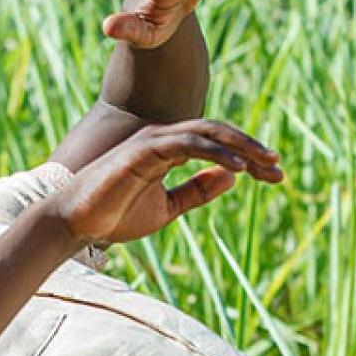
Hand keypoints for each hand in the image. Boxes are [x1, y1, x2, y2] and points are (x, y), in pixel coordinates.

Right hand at [48, 119, 281, 244]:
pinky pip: (187, 144)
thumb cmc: (115, 215)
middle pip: (217, 132)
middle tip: (279, 166)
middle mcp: (163, 138)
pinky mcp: (144, 150)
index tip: (275, 175)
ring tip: (266, 163)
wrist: (77, 223)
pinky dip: (216, 153)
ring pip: (206, 132)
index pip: (217, 145)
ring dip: (240, 146)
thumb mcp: (167, 208)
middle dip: (251, 148)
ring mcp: (153, 141)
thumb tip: (233, 178)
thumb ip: (196, 192)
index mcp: (169, 150)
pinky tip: (239, 169)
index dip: (248, 157)